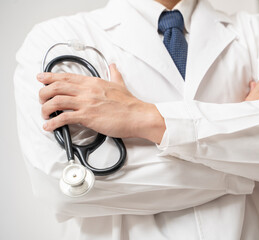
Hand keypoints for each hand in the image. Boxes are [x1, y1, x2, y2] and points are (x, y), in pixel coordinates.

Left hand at [37, 64, 165, 143]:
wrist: (137, 116)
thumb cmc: (129, 103)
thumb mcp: (120, 84)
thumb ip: (114, 74)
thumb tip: (113, 66)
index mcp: (93, 82)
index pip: (66, 77)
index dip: (50, 77)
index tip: (41, 78)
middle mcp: (87, 90)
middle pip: (56, 87)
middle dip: (43, 93)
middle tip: (41, 99)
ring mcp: (86, 103)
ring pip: (56, 101)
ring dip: (45, 108)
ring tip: (45, 115)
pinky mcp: (87, 117)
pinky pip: (64, 118)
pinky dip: (53, 123)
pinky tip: (50, 126)